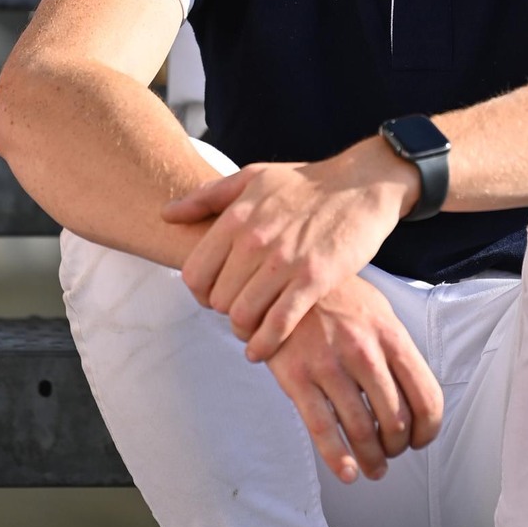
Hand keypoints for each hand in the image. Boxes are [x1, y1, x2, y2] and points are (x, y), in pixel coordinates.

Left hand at [163, 139, 417, 359]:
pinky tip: (263, 349)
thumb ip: (207, 196)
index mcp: (237, 216)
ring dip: (243, 330)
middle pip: (217, 299)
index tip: (214, 294)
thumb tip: (166, 214)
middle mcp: (255, 239)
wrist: (361, 184)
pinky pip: (278, 324)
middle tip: (239, 309)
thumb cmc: (305, 182)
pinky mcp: (314, 279)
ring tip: (251, 329)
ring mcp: (284, 261)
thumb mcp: (253, 177)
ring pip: (242, 316)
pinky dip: (265, 344)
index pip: (194, 273)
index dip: (199, 292)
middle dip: (224, 310)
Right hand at [267, 275, 443, 484]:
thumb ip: (396, 351)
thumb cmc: (336, 297)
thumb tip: (414, 395)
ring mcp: (329, 364)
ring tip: (373, 468)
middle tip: (391, 453)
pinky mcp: (297, 377)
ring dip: (372, 459)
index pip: (426, 396)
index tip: (421, 440)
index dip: (428, 430)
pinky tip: (346, 472)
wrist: (285, 278)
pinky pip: (322, 428)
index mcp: (391, 335)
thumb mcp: (378, 311)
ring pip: (362, 430)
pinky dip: (337, 458)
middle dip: (397, 447)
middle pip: (396, 419)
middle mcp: (364, 351)